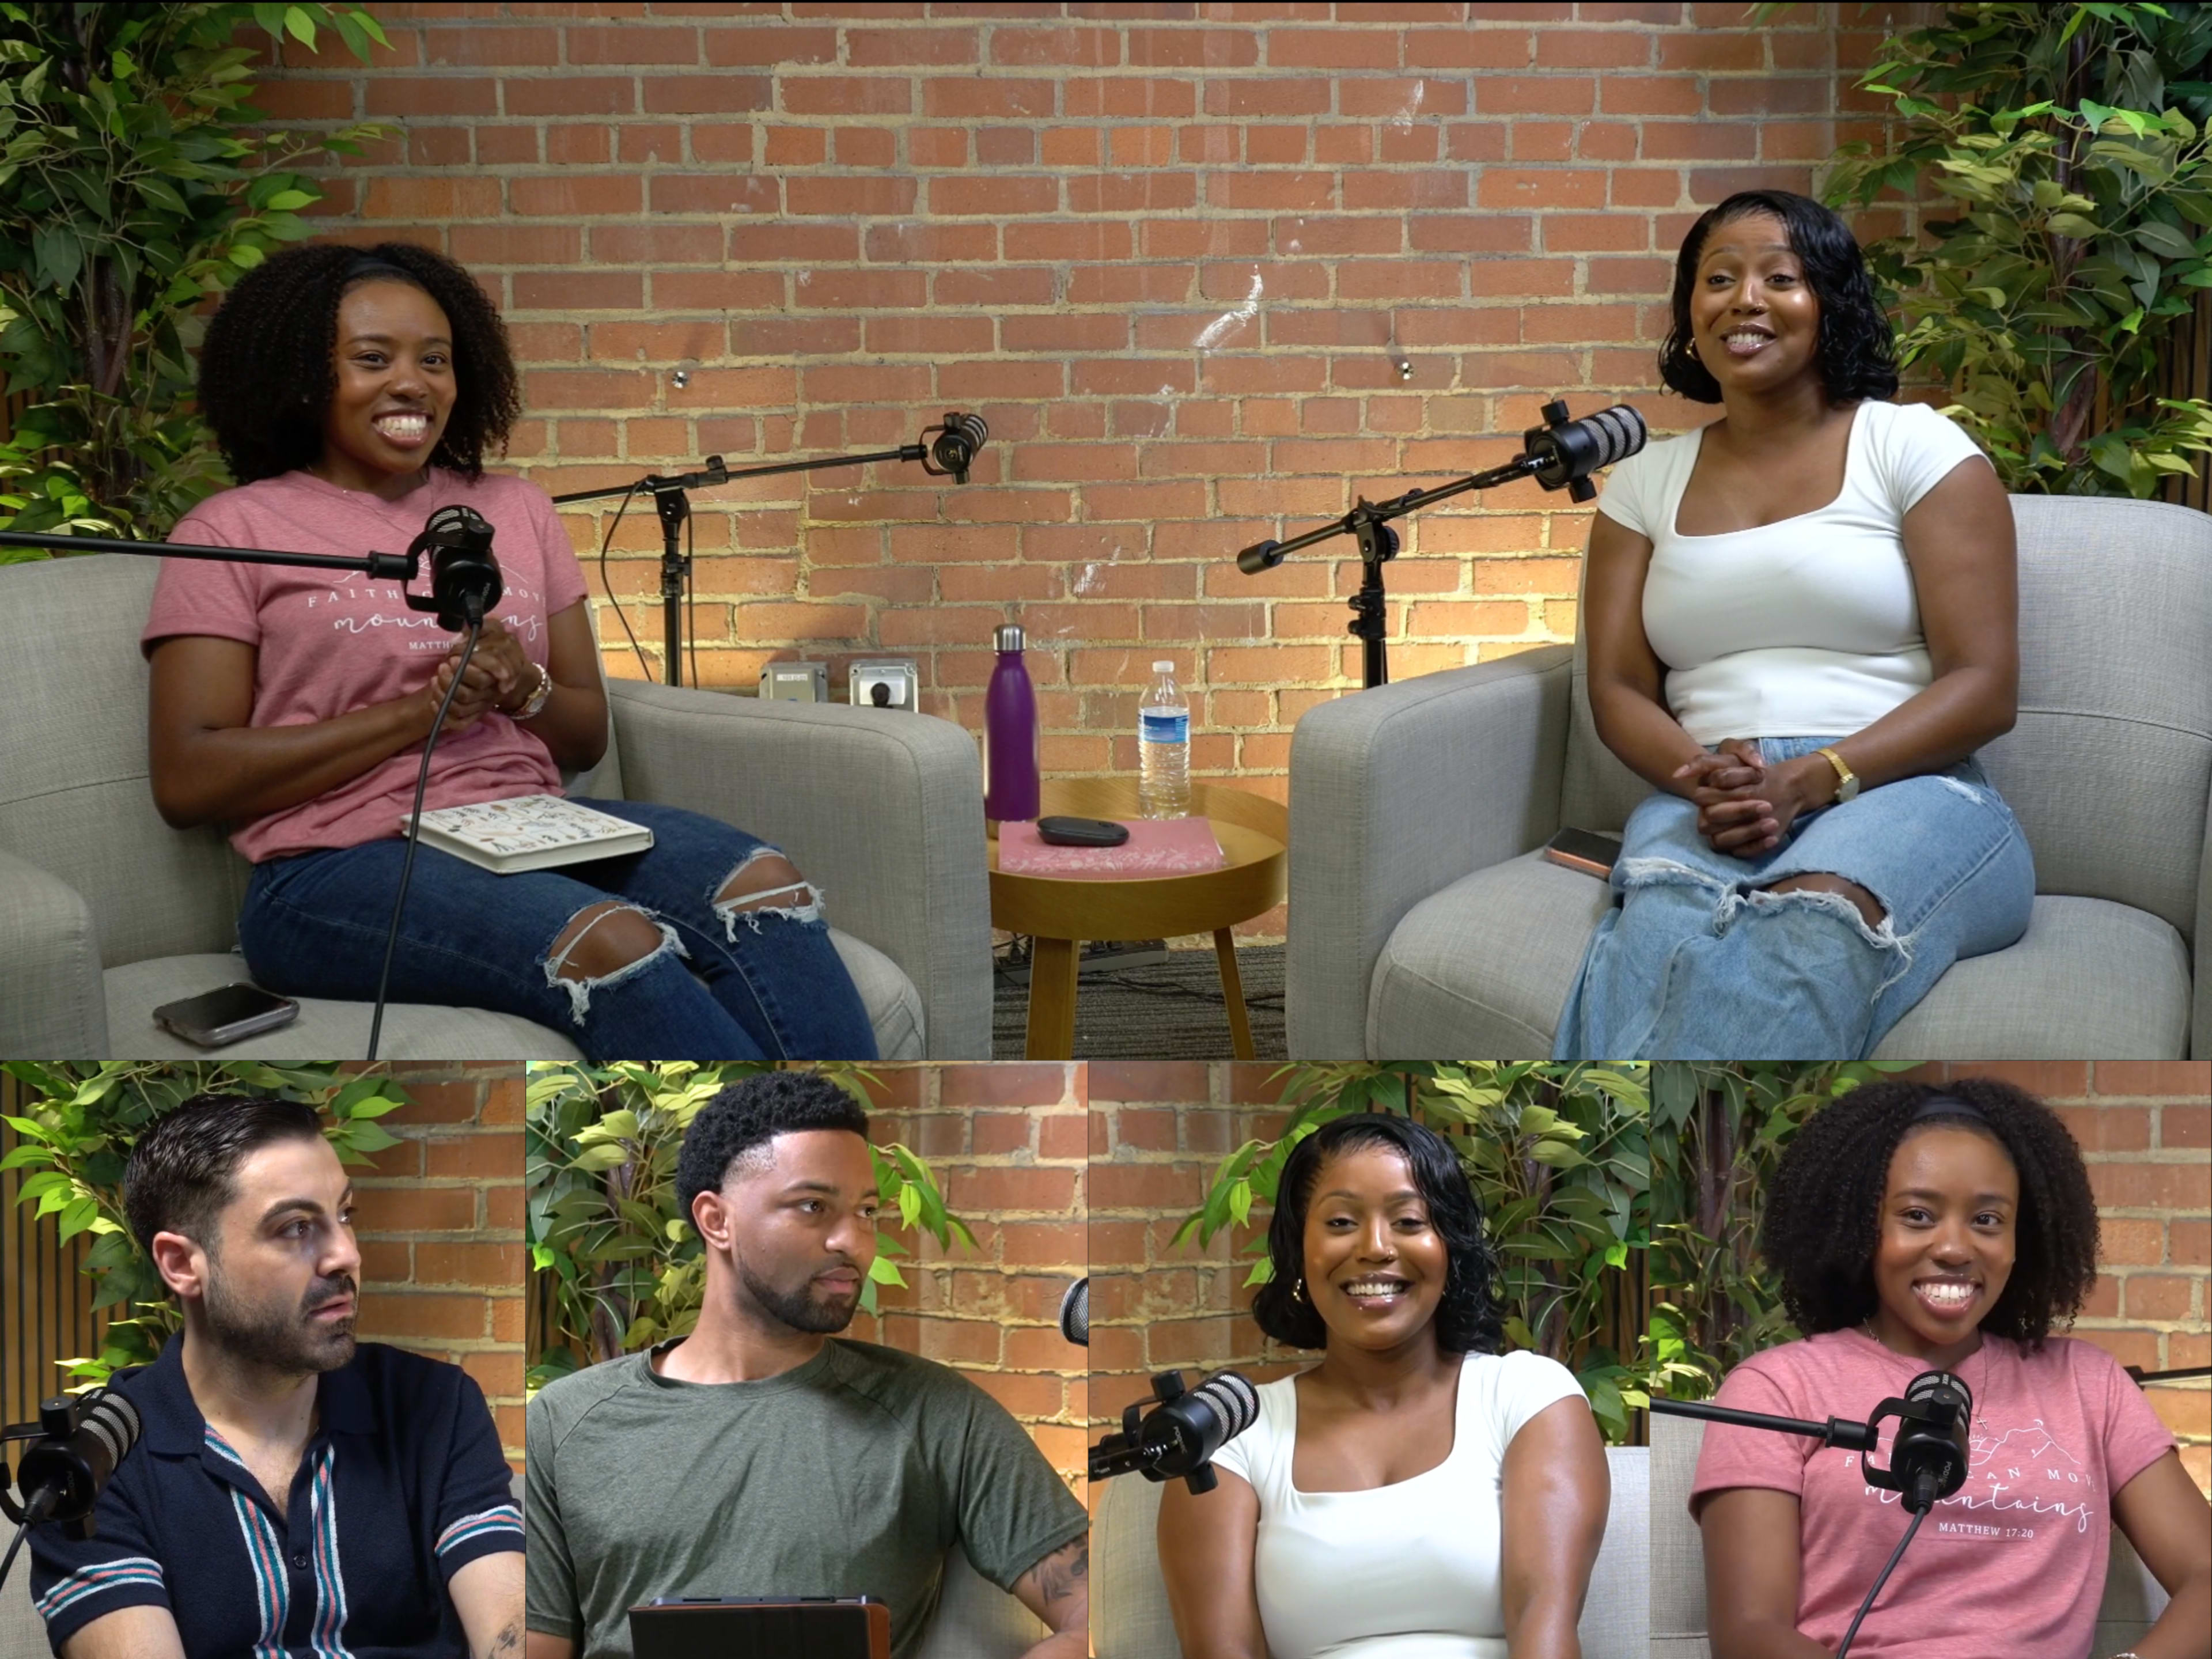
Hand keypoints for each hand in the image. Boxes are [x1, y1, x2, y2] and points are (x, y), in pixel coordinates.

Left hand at [425, 620, 530, 732]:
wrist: (509, 673)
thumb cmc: (495, 647)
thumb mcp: (491, 631)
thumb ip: (479, 629)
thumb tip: (463, 635)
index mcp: (501, 665)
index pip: (489, 669)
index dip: (470, 666)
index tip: (452, 659)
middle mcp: (493, 687)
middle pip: (473, 688)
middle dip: (453, 678)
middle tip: (442, 667)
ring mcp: (484, 703)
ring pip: (463, 705)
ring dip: (444, 694)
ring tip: (435, 680)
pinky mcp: (476, 715)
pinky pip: (462, 722)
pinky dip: (447, 716)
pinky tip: (434, 704)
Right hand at [1700, 751, 1833, 858]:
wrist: (1779, 786)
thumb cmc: (1752, 768)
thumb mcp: (1739, 751)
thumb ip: (1722, 753)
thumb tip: (1690, 770)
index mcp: (1704, 791)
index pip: (1705, 794)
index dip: (1730, 788)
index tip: (1758, 776)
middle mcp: (1707, 813)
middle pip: (1710, 819)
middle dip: (1739, 812)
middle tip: (1766, 805)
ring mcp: (1719, 831)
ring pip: (1720, 841)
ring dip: (1747, 832)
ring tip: (1772, 823)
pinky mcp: (1735, 846)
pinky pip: (1738, 853)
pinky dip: (1755, 847)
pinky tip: (1773, 838)